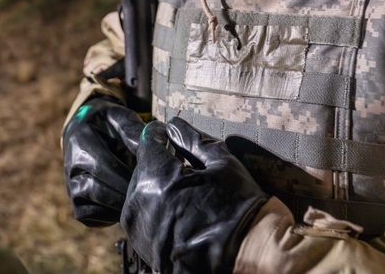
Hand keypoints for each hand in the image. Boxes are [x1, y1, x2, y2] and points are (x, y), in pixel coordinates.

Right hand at [62, 96, 145, 225]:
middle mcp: (71, 168)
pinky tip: (127, 204)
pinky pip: (95, 218)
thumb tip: (149, 147)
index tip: (149, 177)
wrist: (83, 134)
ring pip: (97, 207)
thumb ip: (132, 129)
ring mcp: (71, 189)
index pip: (102, 164)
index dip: (126, 174)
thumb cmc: (108, 125)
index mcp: (80, 142)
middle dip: (127, 193)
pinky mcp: (78, 206)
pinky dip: (114, 215)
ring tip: (141, 197)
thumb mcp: (119, 117)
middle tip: (151, 193)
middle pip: (99, 190)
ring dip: (122, 206)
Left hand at [121, 117, 268, 273]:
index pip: (147, 143)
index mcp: (158, 177)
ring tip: (186, 191)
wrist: (245, 259)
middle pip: (143, 168)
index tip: (165, 132)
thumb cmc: (238, 210)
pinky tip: (182, 210)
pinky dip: (158, 208)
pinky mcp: (142, 245)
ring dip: (158, 186)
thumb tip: (175, 125)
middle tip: (183, 165)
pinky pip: (144, 216)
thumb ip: (194, 140)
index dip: (158, 133)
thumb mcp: (222, 165)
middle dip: (161, 163)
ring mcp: (139, 227)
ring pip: (142, 192)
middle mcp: (140, 202)